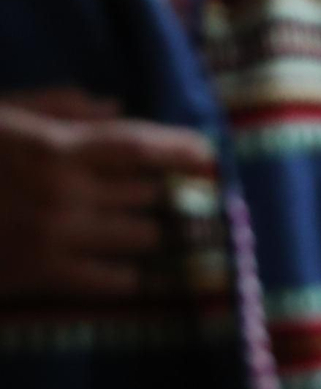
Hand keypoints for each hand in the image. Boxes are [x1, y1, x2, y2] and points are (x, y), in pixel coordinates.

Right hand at [0, 89, 213, 297]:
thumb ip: (57, 108)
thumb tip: (116, 108)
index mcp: (54, 147)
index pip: (139, 146)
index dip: (182, 148)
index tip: (212, 154)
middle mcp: (65, 193)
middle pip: (148, 192)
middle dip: (161, 192)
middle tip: (168, 193)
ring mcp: (56, 238)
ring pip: (142, 236)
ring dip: (147, 231)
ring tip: (141, 228)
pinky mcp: (41, 279)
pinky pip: (114, 281)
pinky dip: (127, 273)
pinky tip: (122, 268)